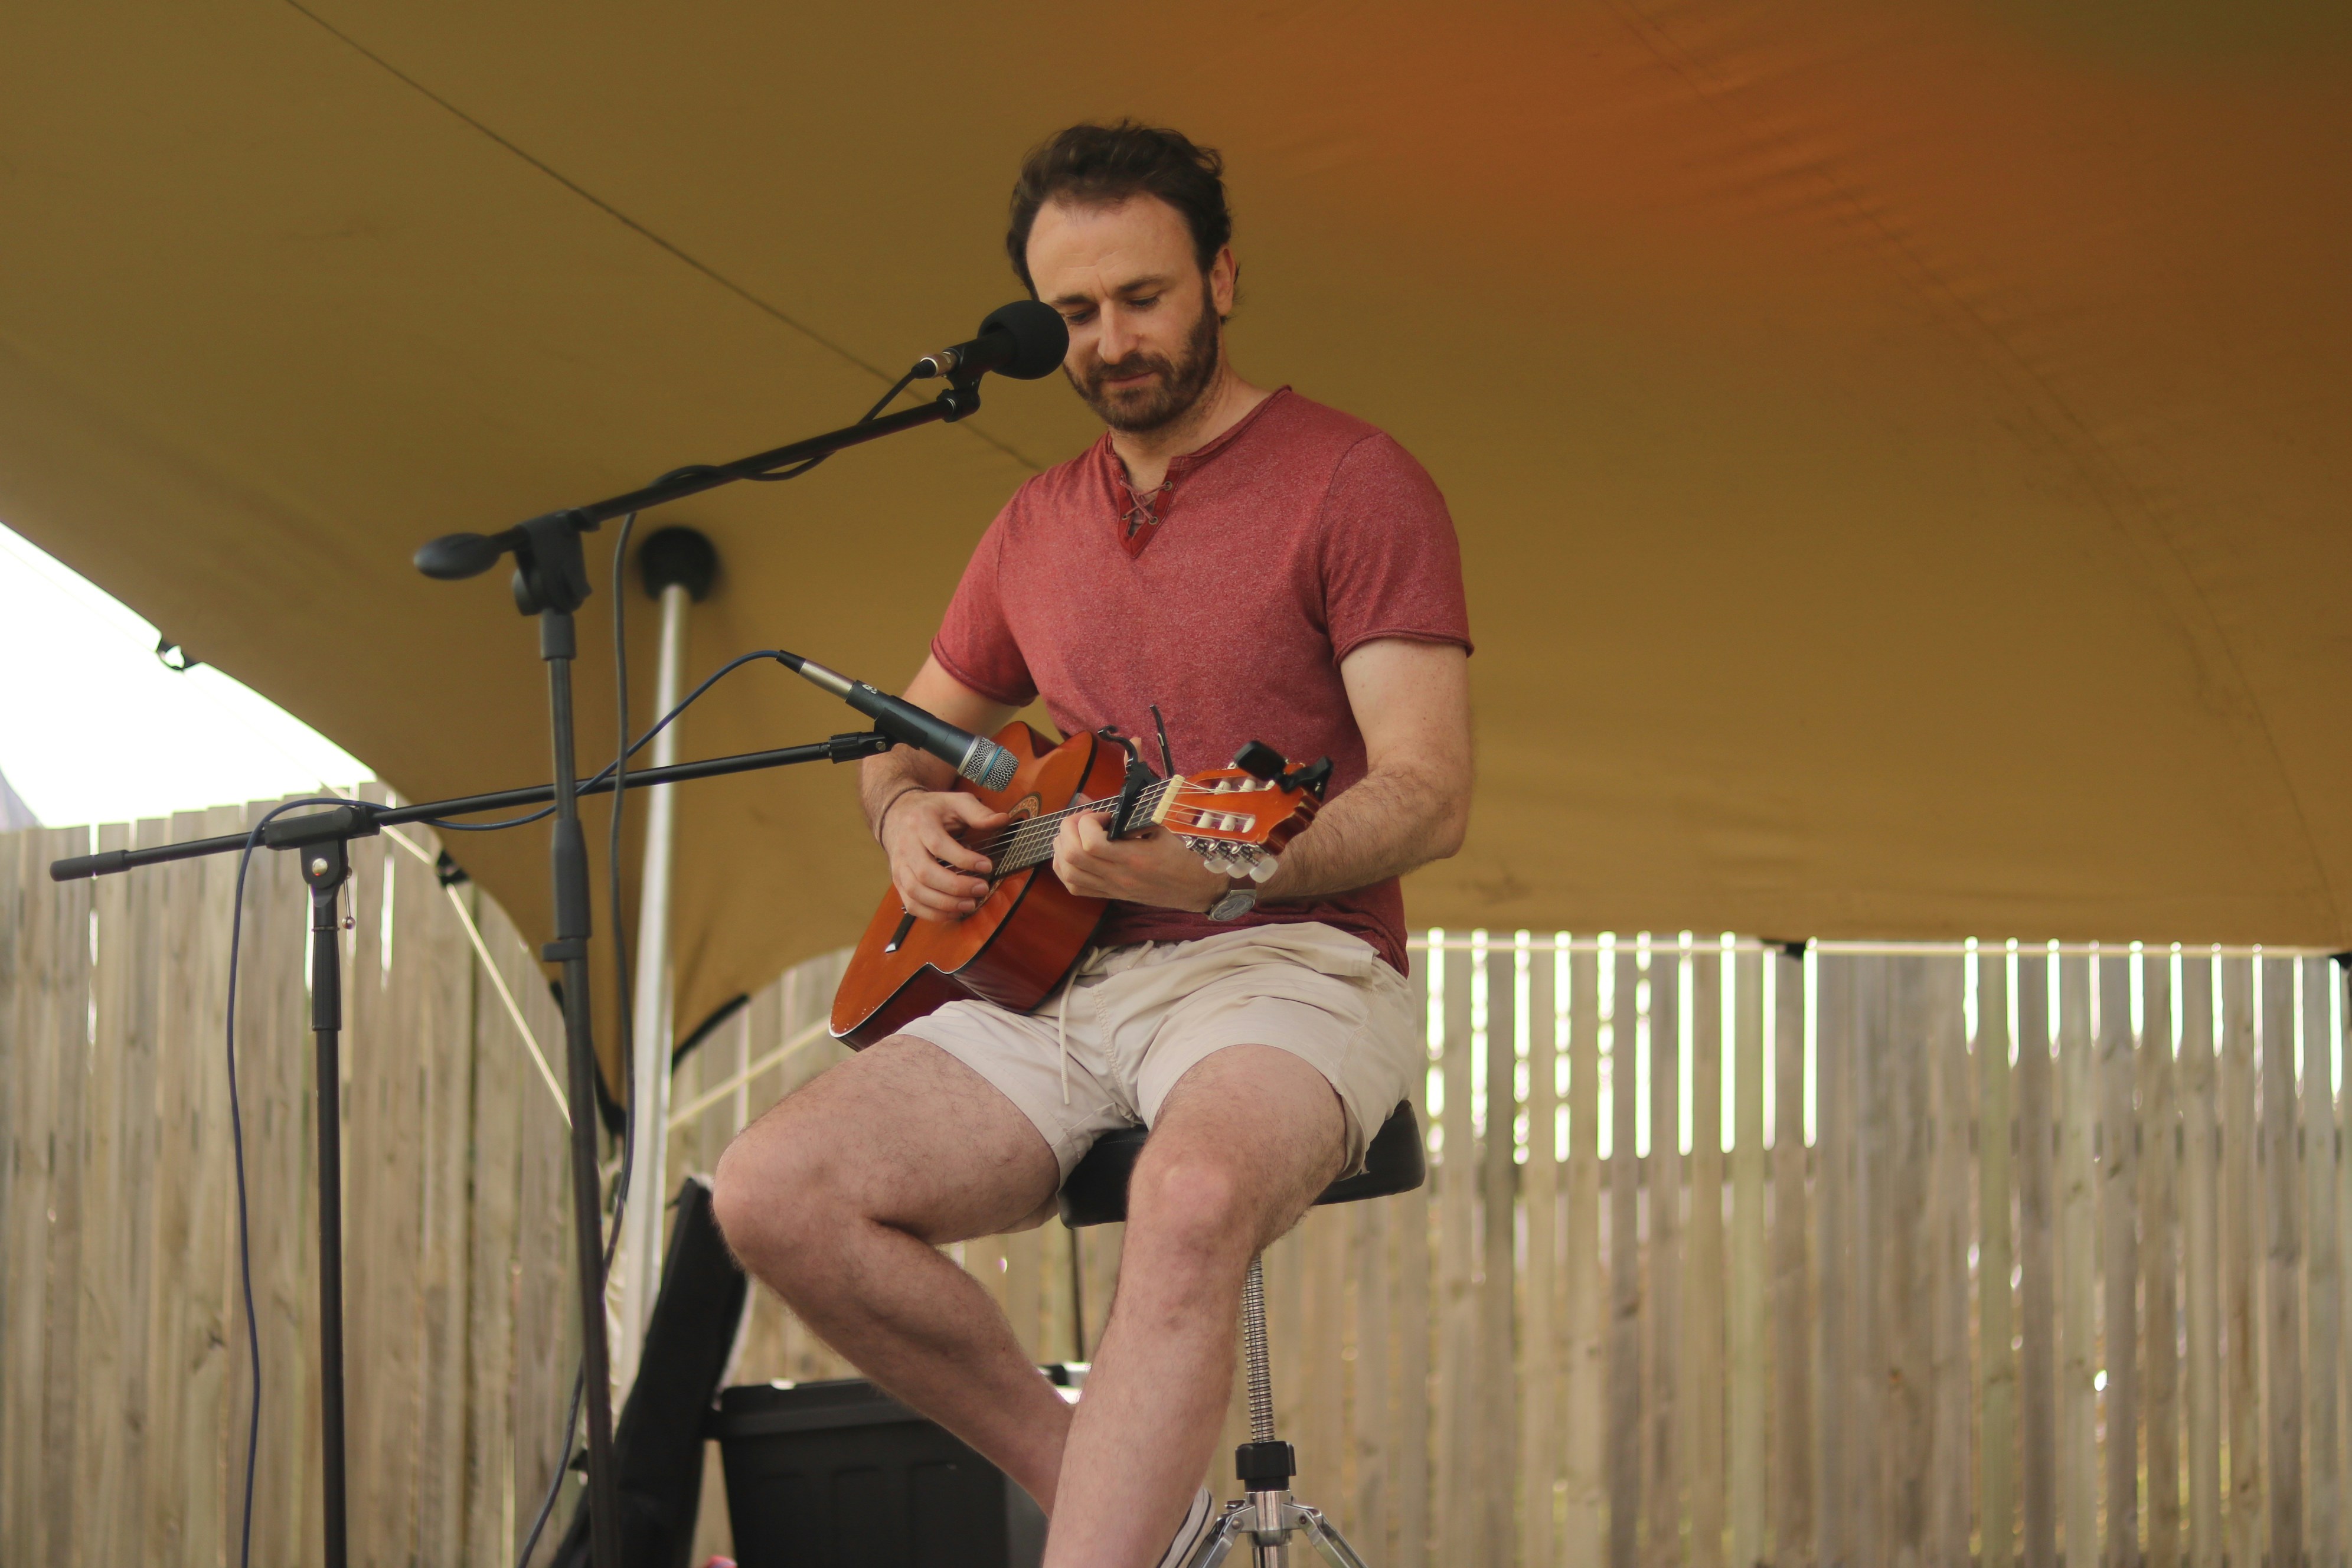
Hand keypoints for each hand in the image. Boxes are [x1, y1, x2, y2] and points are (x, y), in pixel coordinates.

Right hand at [880, 790, 1009, 921]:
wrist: (896, 815)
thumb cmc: (932, 810)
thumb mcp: (955, 802)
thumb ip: (978, 812)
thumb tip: (1002, 819)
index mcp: (920, 823)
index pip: (939, 845)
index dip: (964, 859)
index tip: (987, 866)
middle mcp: (906, 846)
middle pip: (926, 873)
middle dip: (957, 886)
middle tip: (982, 889)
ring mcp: (899, 866)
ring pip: (916, 892)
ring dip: (945, 904)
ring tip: (971, 904)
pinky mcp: (898, 882)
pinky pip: (911, 904)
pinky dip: (932, 914)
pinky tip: (954, 912)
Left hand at [1052, 805, 1227, 910]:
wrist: (1197, 888)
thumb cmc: (1184, 853)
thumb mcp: (1165, 823)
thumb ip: (1138, 800)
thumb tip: (1129, 754)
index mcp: (1135, 858)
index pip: (1092, 844)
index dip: (1088, 822)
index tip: (1102, 814)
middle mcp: (1119, 877)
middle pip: (1073, 857)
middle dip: (1069, 830)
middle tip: (1083, 819)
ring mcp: (1112, 888)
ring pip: (1068, 873)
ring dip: (1062, 847)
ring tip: (1074, 833)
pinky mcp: (1109, 894)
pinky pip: (1074, 887)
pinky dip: (1064, 867)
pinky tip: (1072, 852)